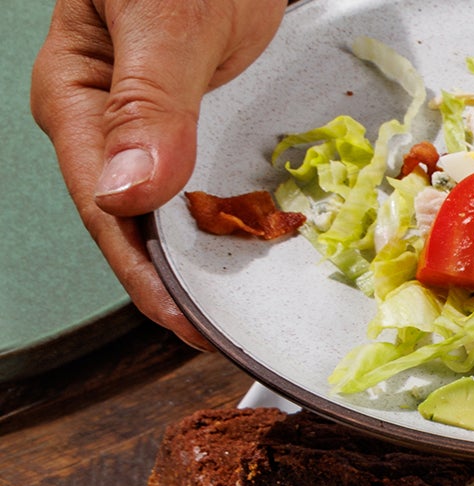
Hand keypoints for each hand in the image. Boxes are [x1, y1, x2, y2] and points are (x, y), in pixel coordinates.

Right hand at [31, 0, 282, 346]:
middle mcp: (108, 121)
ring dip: (214, 258)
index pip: (106, 212)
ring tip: (256, 311)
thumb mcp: (167, 19)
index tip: (189, 328)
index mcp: (77, 100)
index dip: (147, 278)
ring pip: (177, 209)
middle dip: (182, 283)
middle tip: (234, 339)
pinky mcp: (196, 116)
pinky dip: (238, 215)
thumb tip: (127, 196)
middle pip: (140, 225)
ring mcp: (153, 121)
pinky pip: (212, 179)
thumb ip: (150, 104)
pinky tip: (269, 248)